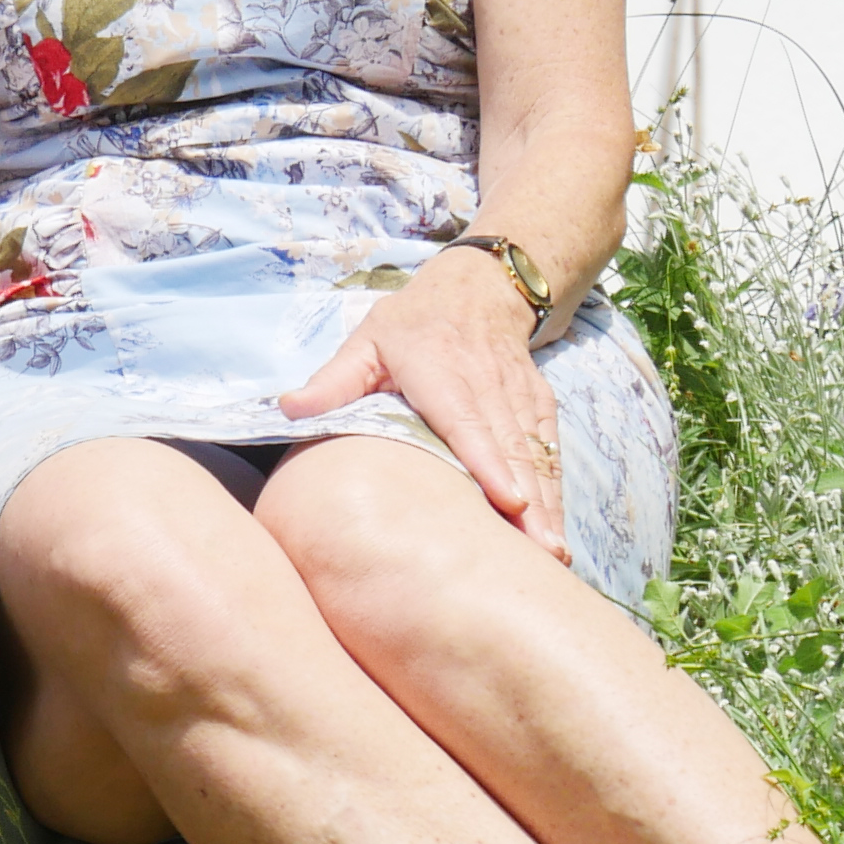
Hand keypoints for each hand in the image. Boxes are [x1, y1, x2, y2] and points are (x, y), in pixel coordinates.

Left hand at [279, 246, 567, 559]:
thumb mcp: (365, 342)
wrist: (478, 289)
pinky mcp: (537, 405)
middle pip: (510, 450)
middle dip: (529, 503)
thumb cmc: (410, 325)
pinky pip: (548, 450)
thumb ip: (332, 380)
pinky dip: (555, 489)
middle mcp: (485, 385)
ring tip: (553, 554)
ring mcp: (517, 396)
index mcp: (439, 372)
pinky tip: (554, 529)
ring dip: (547, 505)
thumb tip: (287, 408)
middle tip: (541, 554)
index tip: (509, 502)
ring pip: (535, 455)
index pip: (466, 422)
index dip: (488, 462)